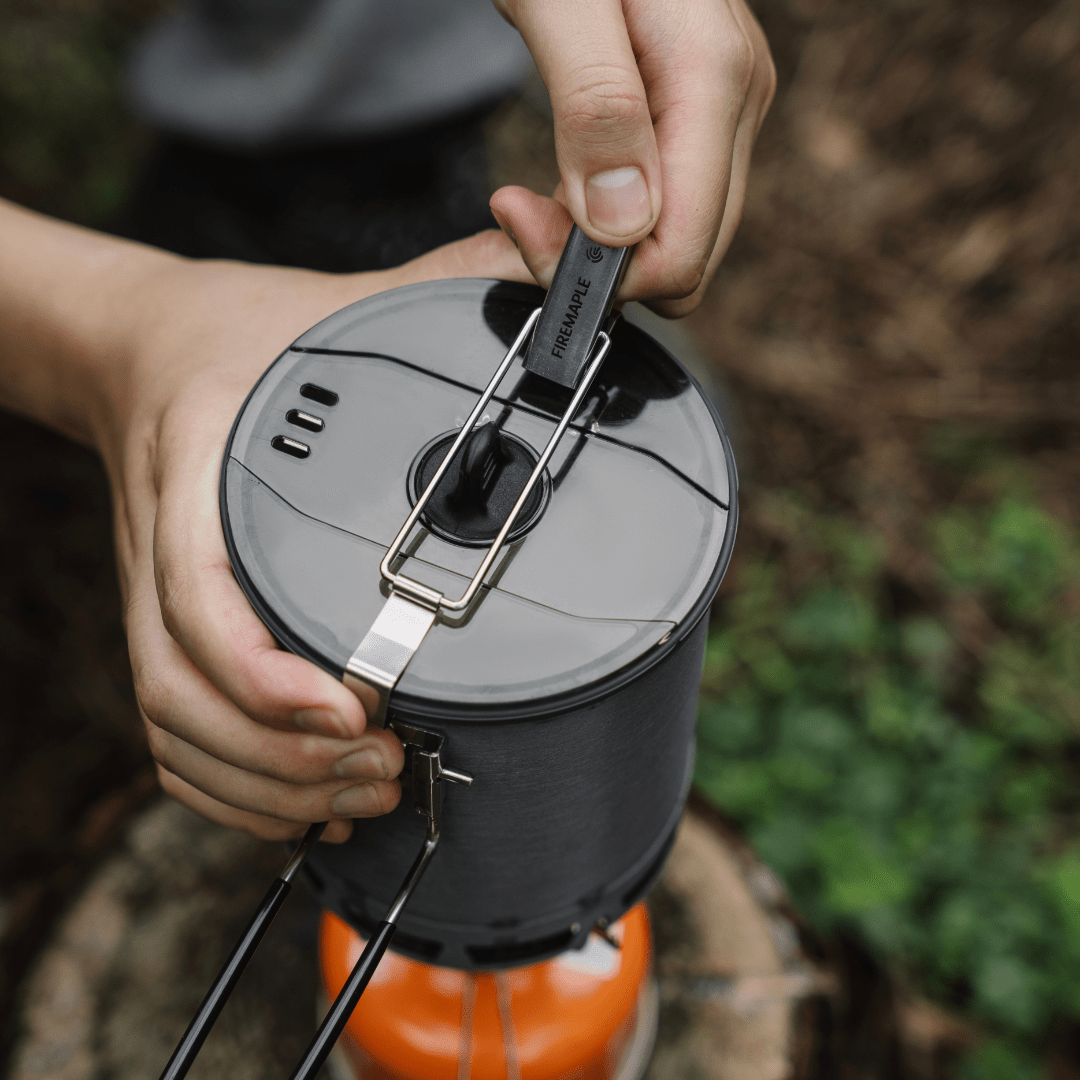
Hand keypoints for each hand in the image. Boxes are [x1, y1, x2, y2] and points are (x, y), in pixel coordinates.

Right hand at [98, 231, 530, 841]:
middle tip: (389, 766)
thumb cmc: (251, 332)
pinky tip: (309, 804)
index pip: (199, 592)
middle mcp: (168, 550)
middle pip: (186, 695)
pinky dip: (232, 792)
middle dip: (285, 758)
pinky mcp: (173, 626)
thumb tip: (564, 253)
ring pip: (176, 731)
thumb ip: (462, 274)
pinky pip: (176, 734)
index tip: (357, 708)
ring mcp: (163, 598)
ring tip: (363, 794)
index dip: (264, 675)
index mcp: (205, 470)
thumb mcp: (351, 295)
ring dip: (264, 787)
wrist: (149, 347)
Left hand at [489, 0, 774, 316]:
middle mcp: (739, 100)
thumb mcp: (559, 1)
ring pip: (679, 238)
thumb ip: (595, 107)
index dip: (602, 271)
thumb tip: (623, 225)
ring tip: (530, 198)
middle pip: (689, 257)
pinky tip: (560, 189)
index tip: (518, 221)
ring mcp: (728, 107)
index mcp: (713, 77)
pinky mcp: (703, 111)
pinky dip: (610, 219)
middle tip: (518, 213)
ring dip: (601, 246)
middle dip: (601, 266)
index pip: (682, 251)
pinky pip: (668, 204)